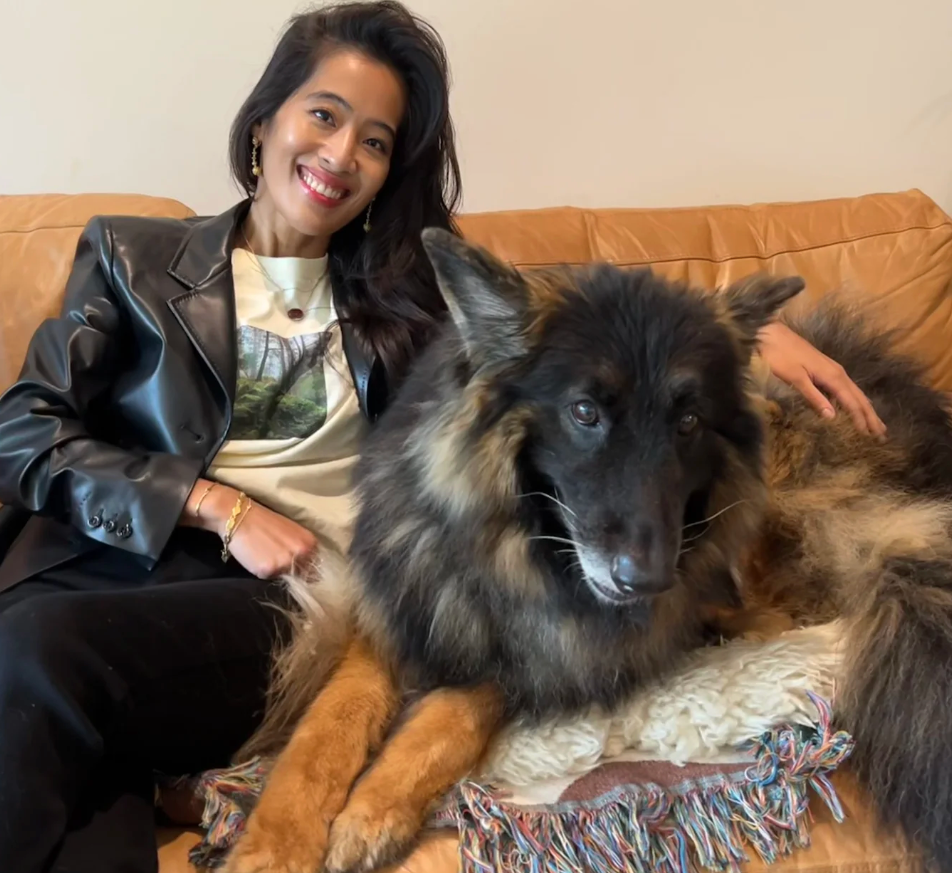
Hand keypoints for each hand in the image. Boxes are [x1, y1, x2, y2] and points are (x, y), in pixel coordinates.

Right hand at [180, 479, 317, 577]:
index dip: (306, 572)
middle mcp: (303, 553)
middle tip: (277, 564)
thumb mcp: (290, 534)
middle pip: (304, 578)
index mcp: (310, 543)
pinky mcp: (269, 569)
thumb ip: (301, 551)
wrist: (237, 515)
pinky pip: (269, 579)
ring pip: (286, 580)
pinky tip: (256, 560)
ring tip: (266, 559)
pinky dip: (263, 573)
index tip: (295, 570)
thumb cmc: (263, 523)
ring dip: (278, 575)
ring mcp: (287, 562)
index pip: (316, 570)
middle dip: (293, 576)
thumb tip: (308, 573)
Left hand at [757, 322, 885, 437]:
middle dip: (871, 417)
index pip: (852, 403)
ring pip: (855, 393)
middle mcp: (838, 373)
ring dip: (866, 409)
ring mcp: (833, 370)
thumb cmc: (779, 355)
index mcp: (833, 376)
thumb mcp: (795, 378)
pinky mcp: (826, 369)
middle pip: (859, 398)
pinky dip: (855, 401)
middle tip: (882, 436)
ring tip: (876, 425)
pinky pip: (847, 389)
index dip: (860, 420)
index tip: (869, 438)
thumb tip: (833, 417)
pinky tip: (856, 407)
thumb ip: (813, 397)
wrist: (770, 334)